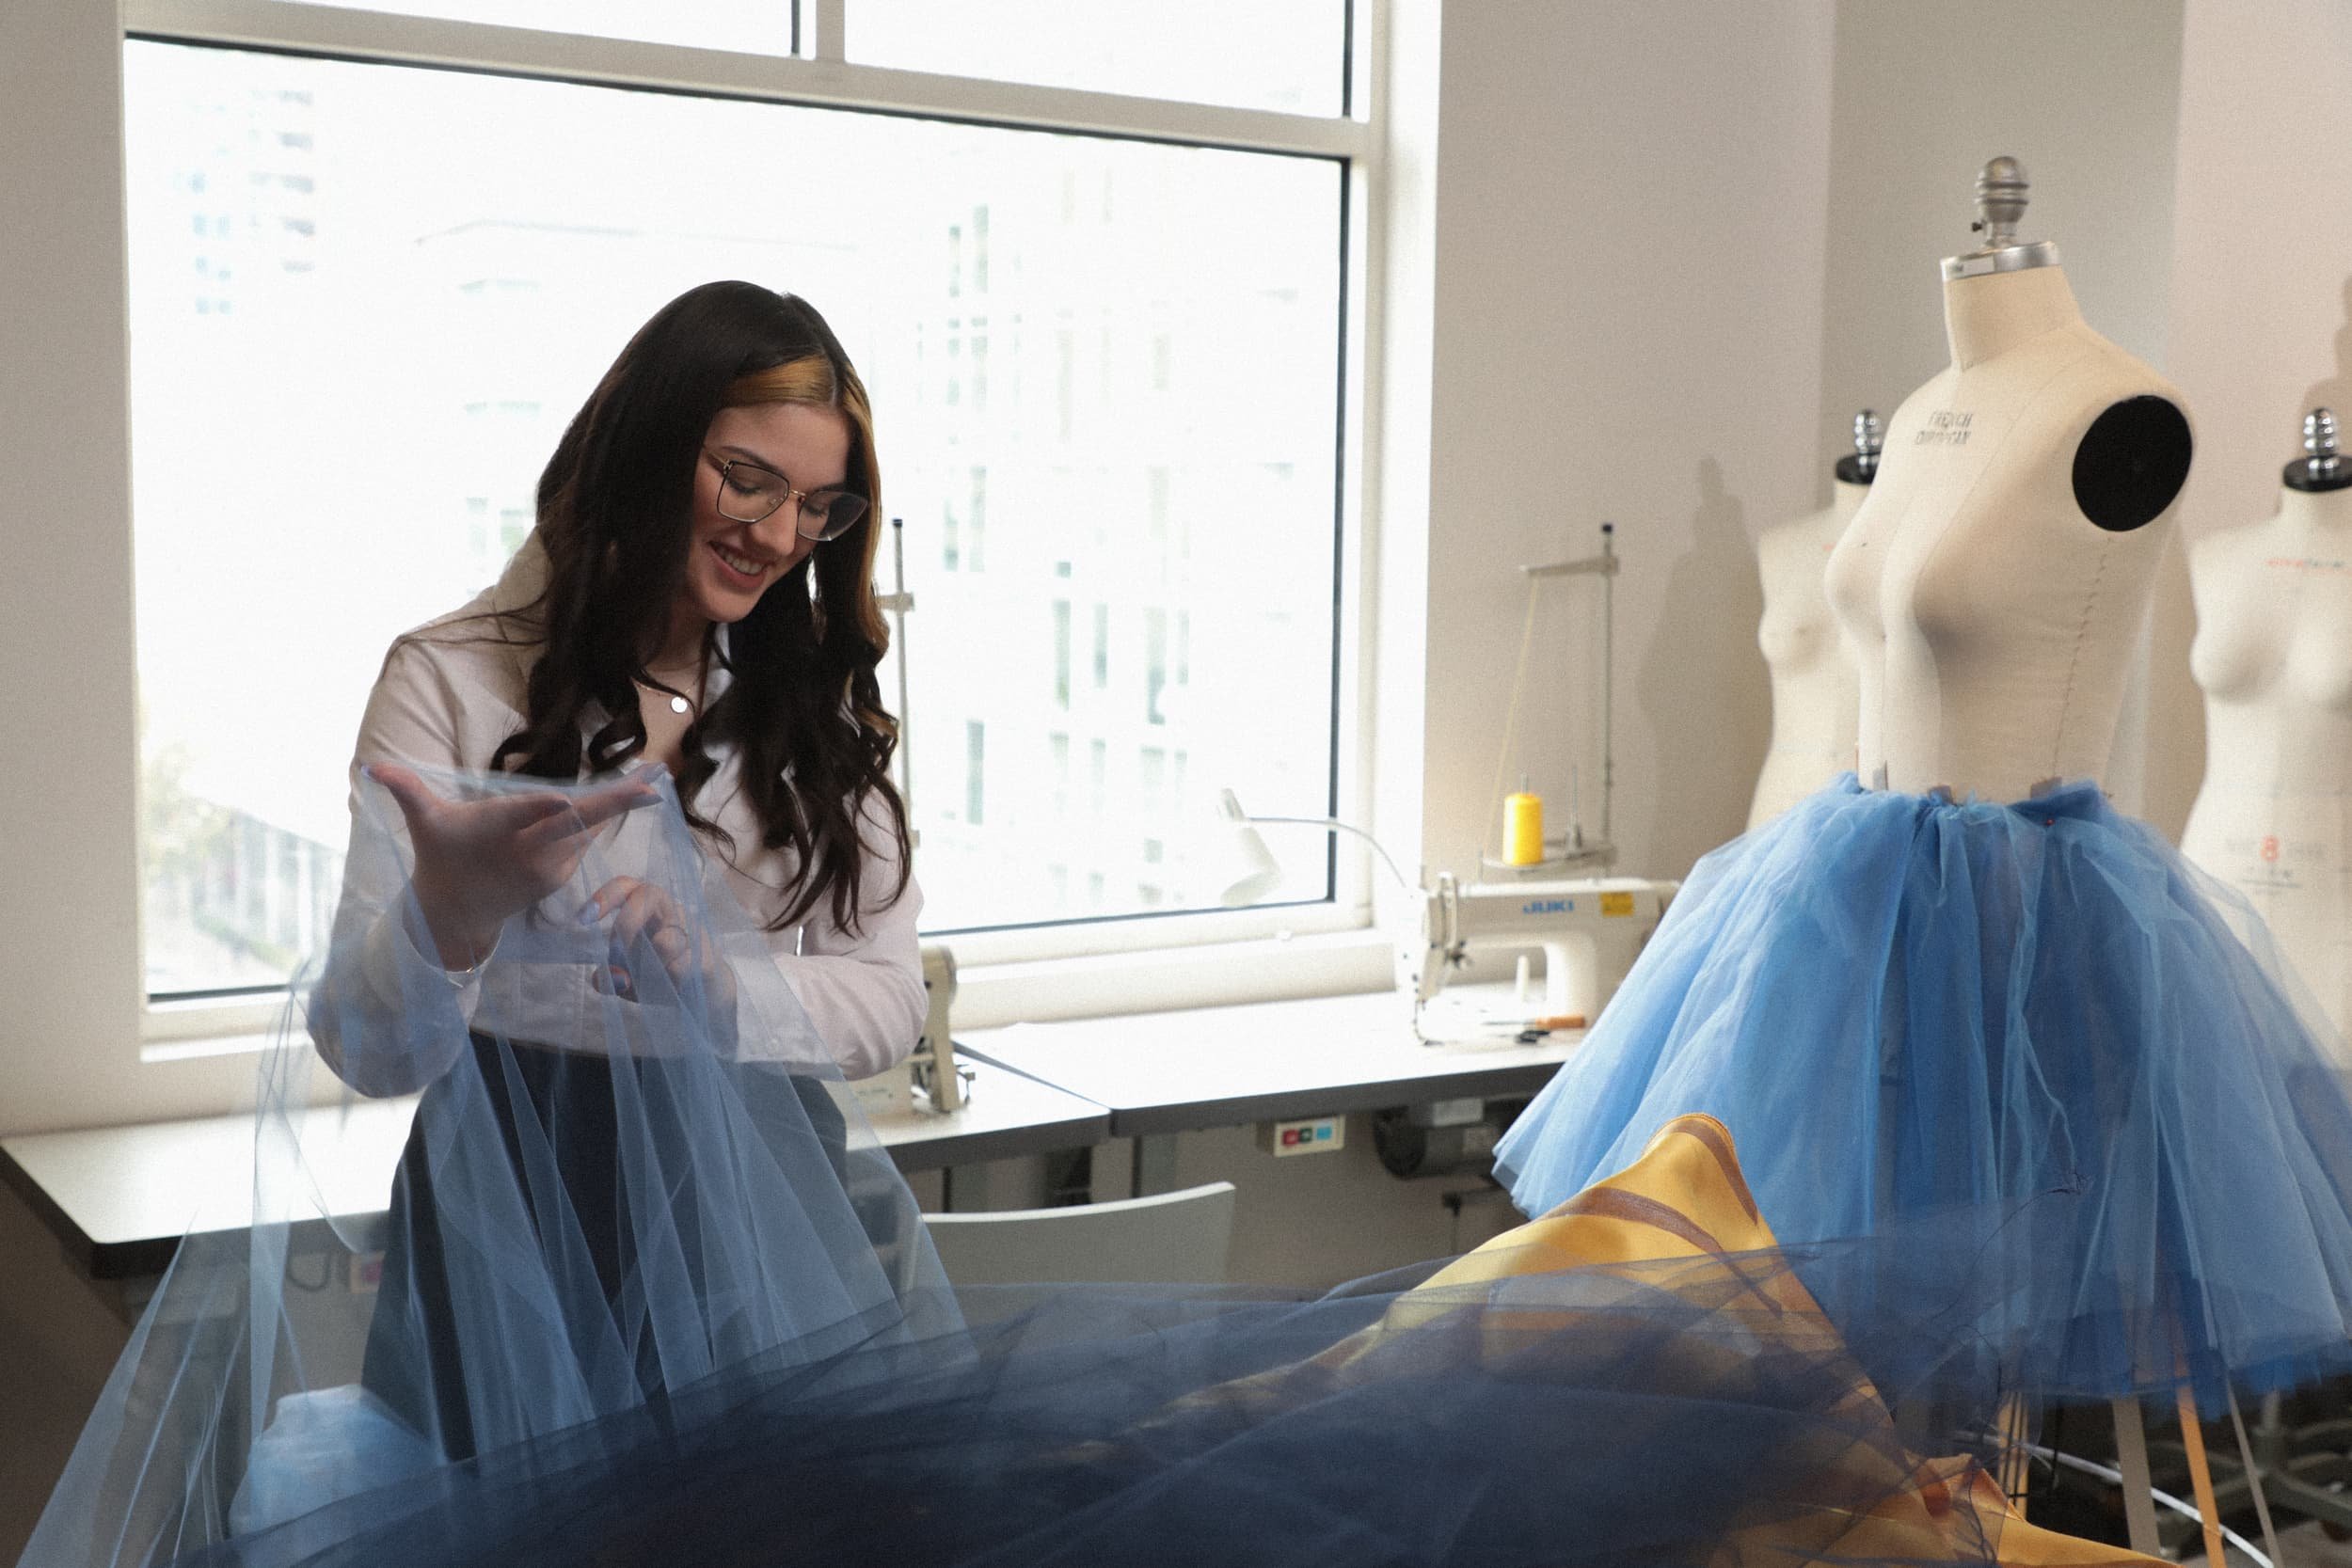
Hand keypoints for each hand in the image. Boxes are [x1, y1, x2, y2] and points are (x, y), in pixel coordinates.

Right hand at [369, 763, 661, 970]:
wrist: (456, 912)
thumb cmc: (441, 855)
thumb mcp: (423, 822)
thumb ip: (406, 790)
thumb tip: (370, 767)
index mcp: (496, 831)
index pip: (526, 816)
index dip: (548, 809)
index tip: (570, 799)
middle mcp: (528, 852)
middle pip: (577, 823)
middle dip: (617, 804)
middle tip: (657, 785)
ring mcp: (550, 868)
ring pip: (589, 829)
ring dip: (621, 806)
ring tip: (653, 780)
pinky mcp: (562, 875)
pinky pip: (586, 840)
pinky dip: (605, 821)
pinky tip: (629, 801)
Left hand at [583, 875, 737, 1012]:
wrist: (706, 995)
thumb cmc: (662, 976)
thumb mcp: (629, 979)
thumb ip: (611, 978)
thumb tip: (606, 978)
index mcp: (649, 910)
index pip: (628, 886)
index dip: (605, 896)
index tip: (583, 919)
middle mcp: (672, 912)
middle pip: (651, 894)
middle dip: (628, 922)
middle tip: (618, 951)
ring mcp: (693, 932)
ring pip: (667, 940)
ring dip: (650, 966)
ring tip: (651, 981)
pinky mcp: (707, 958)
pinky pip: (682, 966)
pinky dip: (668, 982)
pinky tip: (672, 988)